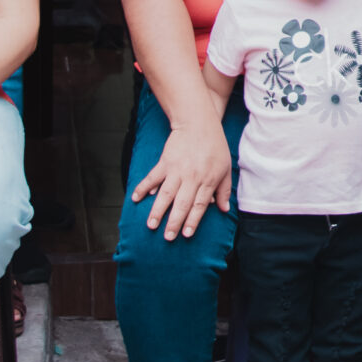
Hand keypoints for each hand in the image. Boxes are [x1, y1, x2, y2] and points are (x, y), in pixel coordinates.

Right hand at [129, 112, 232, 240]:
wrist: (199, 124)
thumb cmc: (215, 147)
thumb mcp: (226, 168)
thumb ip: (224, 190)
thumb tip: (224, 209)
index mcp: (207, 180)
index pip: (199, 205)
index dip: (193, 221)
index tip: (186, 235)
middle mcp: (192, 177)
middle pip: (182, 203)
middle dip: (174, 222)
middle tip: (167, 237)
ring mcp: (177, 170)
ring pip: (166, 194)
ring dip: (157, 210)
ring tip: (150, 225)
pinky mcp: (165, 162)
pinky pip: (152, 177)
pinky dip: (143, 187)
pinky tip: (136, 198)